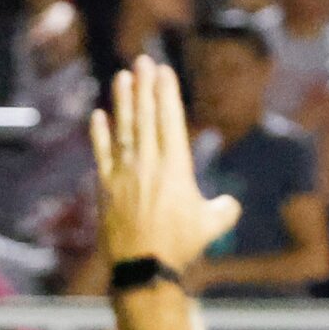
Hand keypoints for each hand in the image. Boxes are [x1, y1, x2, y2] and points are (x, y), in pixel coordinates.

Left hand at [89, 56, 237, 270]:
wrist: (143, 268)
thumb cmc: (180, 247)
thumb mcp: (212, 225)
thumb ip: (224, 209)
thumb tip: (230, 204)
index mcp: (176, 166)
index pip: (170, 119)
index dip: (166, 92)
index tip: (163, 71)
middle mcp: (148, 163)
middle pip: (145, 116)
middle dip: (144, 86)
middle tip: (142, 61)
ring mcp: (124, 174)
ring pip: (123, 129)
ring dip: (122, 101)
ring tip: (121, 77)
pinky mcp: (105, 188)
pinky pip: (101, 154)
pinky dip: (99, 134)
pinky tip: (98, 116)